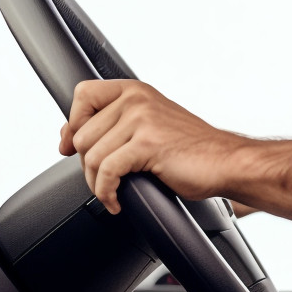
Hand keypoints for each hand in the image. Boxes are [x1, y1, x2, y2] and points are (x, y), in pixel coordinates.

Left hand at [59, 79, 239, 213]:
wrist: (225, 161)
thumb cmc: (191, 148)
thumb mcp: (148, 126)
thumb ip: (111, 124)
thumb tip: (67, 135)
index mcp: (136, 91)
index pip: (82, 94)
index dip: (72, 123)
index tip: (71, 146)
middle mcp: (138, 99)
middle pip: (81, 134)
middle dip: (88, 164)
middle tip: (110, 177)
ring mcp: (143, 119)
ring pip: (90, 157)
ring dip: (98, 184)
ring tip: (116, 190)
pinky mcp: (148, 144)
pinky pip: (106, 173)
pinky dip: (107, 194)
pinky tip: (119, 201)